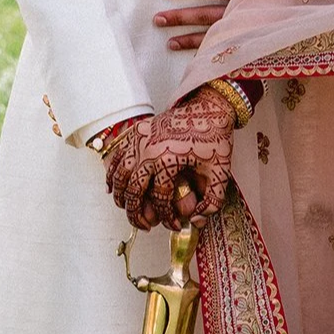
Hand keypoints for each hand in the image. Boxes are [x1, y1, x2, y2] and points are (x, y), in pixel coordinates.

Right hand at [101, 85, 239, 229]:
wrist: (209, 107)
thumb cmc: (215, 137)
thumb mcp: (220, 171)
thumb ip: (213, 200)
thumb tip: (197, 221)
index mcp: (168, 160)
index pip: (160, 199)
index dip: (167, 217)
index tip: (174, 224)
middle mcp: (148, 151)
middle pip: (132, 192)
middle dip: (137, 214)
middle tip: (146, 226)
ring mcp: (139, 140)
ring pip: (119, 176)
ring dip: (122, 198)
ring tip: (130, 211)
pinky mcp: (137, 133)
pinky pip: (117, 158)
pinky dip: (112, 176)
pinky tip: (114, 189)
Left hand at [152, 0, 254, 52]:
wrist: (321, 8)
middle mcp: (246, 11)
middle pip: (206, 15)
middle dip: (180, 17)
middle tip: (157, 18)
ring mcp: (250, 30)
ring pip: (214, 37)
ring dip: (189, 39)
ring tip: (168, 41)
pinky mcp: (255, 43)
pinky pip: (229, 50)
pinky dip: (210, 54)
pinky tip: (194, 57)